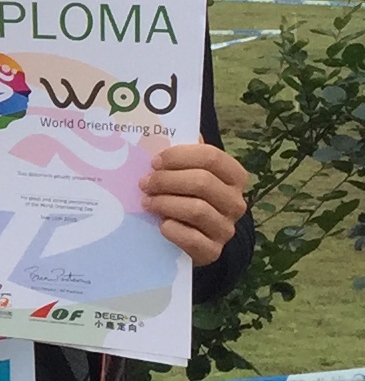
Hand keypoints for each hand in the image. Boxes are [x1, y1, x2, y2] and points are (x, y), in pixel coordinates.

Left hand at [142, 140, 250, 264]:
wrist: (193, 239)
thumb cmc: (188, 197)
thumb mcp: (189, 174)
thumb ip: (185, 155)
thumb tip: (171, 128)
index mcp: (234, 177)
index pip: (212, 157)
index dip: (180, 156)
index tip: (155, 161)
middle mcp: (236, 202)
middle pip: (202, 182)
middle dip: (167, 180)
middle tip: (144, 183)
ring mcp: (226, 228)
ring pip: (196, 210)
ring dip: (165, 203)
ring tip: (147, 202)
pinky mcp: (213, 251)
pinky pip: (192, 239)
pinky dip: (173, 230)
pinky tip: (161, 224)